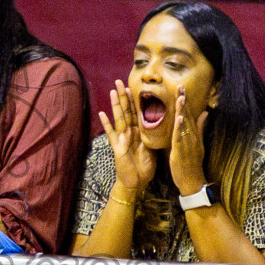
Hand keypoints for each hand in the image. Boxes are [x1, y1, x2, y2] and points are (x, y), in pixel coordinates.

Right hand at [97, 80, 156, 195]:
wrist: (136, 183)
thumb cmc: (144, 168)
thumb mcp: (153, 149)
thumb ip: (153, 136)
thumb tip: (163, 124)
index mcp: (138, 133)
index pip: (137, 113)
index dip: (136, 100)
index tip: (134, 86)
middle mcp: (129, 133)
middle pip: (126, 111)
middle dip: (123, 96)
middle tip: (119, 81)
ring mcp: (121, 139)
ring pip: (119, 118)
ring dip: (116, 104)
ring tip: (112, 91)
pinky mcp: (117, 147)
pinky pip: (111, 134)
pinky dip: (106, 124)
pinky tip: (101, 114)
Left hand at [168, 90, 209, 196]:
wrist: (193, 181)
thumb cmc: (192, 163)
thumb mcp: (197, 143)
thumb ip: (200, 128)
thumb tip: (205, 113)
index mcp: (193, 134)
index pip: (189, 114)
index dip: (185, 101)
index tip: (181, 88)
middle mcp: (192, 137)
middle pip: (187, 115)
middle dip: (183, 101)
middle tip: (180, 86)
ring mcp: (188, 143)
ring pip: (184, 124)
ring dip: (183, 110)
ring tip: (180, 97)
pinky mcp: (182, 151)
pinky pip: (180, 137)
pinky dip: (180, 127)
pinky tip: (179, 118)